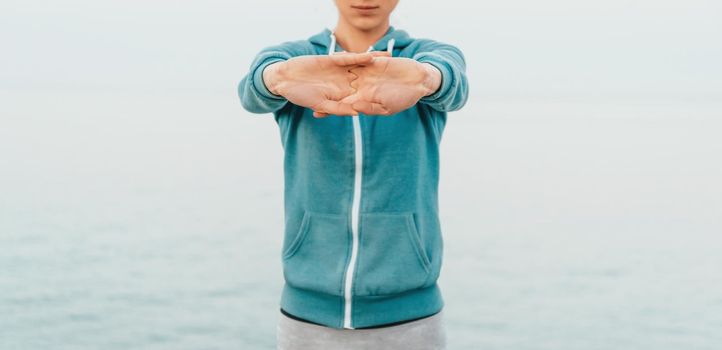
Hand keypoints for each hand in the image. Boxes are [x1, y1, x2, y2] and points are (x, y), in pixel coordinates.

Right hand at [263, 52, 389, 116]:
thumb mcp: (321, 104)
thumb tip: (357, 112)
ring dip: (375, 64)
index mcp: (340, 96)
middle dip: (381, 78)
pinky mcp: (332, 60)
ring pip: (361, 67)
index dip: (377, 97)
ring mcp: (338, 71)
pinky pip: (350, 59)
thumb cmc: (300, 96)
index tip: (393, 99)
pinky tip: (373, 56)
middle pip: (366, 80)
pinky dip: (360, 57)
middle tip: (400, 77)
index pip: (362, 96)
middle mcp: (342, 83)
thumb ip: (338, 109)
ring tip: (391, 61)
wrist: (285, 79)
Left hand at [313, 57, 440, 116]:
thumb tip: (353, 108)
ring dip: (333, 73)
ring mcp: (366, 74)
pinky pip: (356, 59)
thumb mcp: (387, 107)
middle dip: (326, 91)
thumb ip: (369, 107)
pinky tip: (332, 57)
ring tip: (316, 72)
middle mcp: (363, 87)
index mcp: (365, 100)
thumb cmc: (405, 98)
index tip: (316, 111)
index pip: (344, 105)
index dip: (331, 108)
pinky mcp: (372, 62)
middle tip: (308, 91)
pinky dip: (346, 58)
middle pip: (340, 89)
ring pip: (345, 73)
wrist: (419, 81)